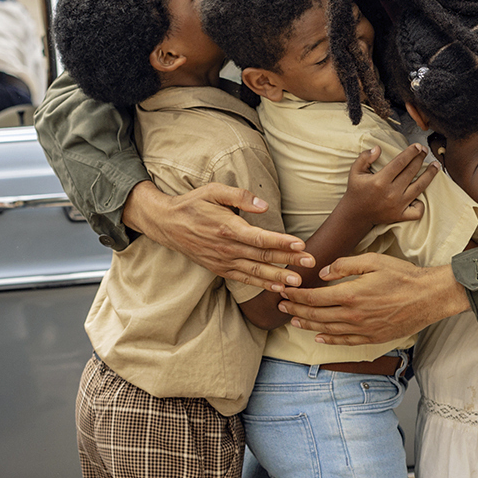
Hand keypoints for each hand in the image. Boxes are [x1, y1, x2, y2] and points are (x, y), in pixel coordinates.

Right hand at [124, 180, 308, 290]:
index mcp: (227, 227)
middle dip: (289, 260)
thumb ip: (239, 197)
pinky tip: (276, 287)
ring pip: (255, 270)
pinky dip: (260, 283)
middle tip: (311, 262)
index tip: (301, 245)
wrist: (166, 223)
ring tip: (298, 282)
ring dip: (278, 276)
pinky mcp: (219, 268)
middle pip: (262, 255)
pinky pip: (243, 278)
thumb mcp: (213, 191)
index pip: (260, 237)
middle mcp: (226, 247)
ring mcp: (222, 260)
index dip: (282, 242)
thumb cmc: (192, 204)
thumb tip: (264, 206)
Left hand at [278, 253, 469, 345]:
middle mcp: (353, 315)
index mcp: (351, 295)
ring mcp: (363, 329)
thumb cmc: (403, 276)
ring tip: (293, 320)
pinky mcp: (373, 338)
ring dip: (307, 325)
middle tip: (281, 305)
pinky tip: (319, 336)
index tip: (284, 291)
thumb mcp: (372, 261)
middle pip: (316, 314)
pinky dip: (329, 339)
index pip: (314, 297)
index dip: (296, 295)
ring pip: (327, 329)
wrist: (429, 297)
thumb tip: (323, 272)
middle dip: (296, 309)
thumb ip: (344, 266)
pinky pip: (345, 341)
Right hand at [340, 143, 437, 226]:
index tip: (417, 146)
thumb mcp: (355, 172)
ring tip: (435, 166)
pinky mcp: (400, 216)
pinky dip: (421, 203)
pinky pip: (417, 210)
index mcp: (379, 181)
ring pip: (420, 187)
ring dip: (430, 175)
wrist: (356, 215)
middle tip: (424, 150)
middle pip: (411, 172)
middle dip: (420, 158)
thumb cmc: (356, 191)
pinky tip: (421, 195)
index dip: (410, 152)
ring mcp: (397, 205)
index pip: (400, 162)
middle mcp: (391, 193)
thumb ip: (365, 158)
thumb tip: (378, 148)